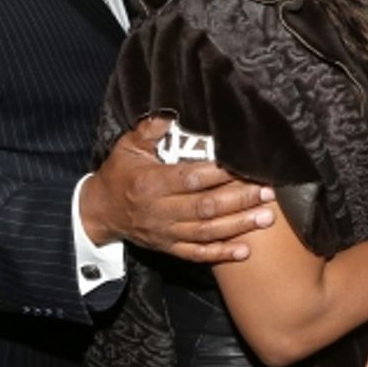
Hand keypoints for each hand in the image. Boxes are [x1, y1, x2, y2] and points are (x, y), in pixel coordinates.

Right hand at [80, 116, 276, 260]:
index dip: (219, 174)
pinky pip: (196, 254)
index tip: (245, 165)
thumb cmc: (119, 173)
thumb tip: (172, 112)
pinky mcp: (168, 247)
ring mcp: (165, 232)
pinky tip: (245, 251)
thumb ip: (150, 129)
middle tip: (268, 192)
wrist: (99, 211)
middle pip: (205, 208)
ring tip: (266, 217)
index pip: (190, 179)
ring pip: (206, 232)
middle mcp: (160, 211)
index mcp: (151, 183)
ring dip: (238, 226)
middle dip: (239, 200)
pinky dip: (221, 254)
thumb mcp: (128, 146)